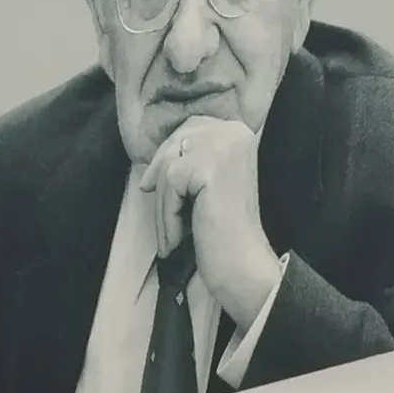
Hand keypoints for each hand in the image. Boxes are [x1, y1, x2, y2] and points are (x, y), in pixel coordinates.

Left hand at [138, 114, 281, 330]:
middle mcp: (234, 130)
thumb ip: (191, 156)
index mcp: (238, 129)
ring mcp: (223, 146)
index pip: (190, 126)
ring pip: (169, 165)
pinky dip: (166, 214)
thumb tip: (151, 158)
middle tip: (149, 199)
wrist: (244, 265)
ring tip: (170, 232)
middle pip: (176, 142)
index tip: (152, 182)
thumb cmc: (225, 227)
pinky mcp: (209, 167)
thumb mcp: (208, 180)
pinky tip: (175, 239)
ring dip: (162, 202)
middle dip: (159, 175)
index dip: (168, 154)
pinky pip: (169, 184)